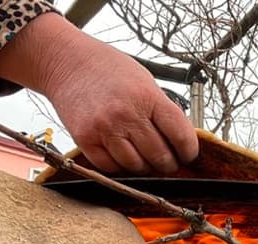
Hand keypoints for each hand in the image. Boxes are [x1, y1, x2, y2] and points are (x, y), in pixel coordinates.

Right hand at [0, 13, 198, 173]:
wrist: (68, 62)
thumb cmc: (110, 70)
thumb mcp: (145, 82)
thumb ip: (162, 111)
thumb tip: (180, 142)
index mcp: (148, 97)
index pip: (180, 135)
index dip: (189, 151)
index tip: (188, 155)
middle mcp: (127, 114)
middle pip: (159, 156)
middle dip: (168, 164)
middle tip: (168, 163)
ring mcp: (105, 129)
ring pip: (135, 167)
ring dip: (144, 168)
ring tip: (145, 159)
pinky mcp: (85, 139)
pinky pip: (110, 168)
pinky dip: (120, 168)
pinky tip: (124, 157)